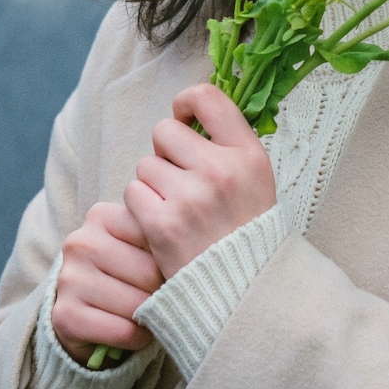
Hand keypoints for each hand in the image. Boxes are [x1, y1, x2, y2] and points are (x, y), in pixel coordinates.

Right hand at [52, 202, 162, 365]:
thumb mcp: (143, 248)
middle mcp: (80, 242)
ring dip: (152, 316)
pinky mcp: (65, 315)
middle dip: (164, 290)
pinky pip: (122, 331)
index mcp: (102, 215)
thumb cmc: (128, 274)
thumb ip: (162, 239)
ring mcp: (69, 278)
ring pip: (136, 304)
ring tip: (150, 314)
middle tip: (164, 297)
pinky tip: (136, 332)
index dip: (171, 258)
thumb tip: (195, 250)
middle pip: (148, 271)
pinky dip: (138, 338)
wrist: (88, 313)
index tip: (175, 267)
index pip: (156, 234)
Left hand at [123, 84, 276, 279]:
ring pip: (146, 165)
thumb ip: (229, 143)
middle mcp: (220, 170)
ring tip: (176, 207)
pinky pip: (133, 192)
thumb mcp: (256, 177)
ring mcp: (190, 197)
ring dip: (153, 183)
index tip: (184, 118)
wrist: (244, 290)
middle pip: (165, 132)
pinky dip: (142, 207)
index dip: (186, 102)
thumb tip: (192, 108)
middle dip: (166, 152)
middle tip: (180, 178)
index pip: (207, 98)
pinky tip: (162, 224)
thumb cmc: (247, 230)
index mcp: (247, 154)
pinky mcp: (163, 224)